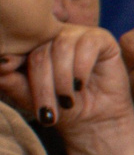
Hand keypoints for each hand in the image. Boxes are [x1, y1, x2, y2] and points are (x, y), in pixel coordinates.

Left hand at [0, 24, 133, 137]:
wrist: (95, 120)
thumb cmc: (61, 108)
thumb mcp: (29, 97)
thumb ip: (10, 81)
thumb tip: (0, 65)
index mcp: (33, 44)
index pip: (19, 47)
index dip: (13, 59)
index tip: (6, 70)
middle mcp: (54, 35)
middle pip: (40, 53)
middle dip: (42, 85)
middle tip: (46, 112)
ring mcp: (78, 34)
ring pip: (62, 48)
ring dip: (62, 80)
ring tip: (67, 101)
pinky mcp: (101, 38)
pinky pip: (87, 46)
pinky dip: (81, 70)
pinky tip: (80, 85)